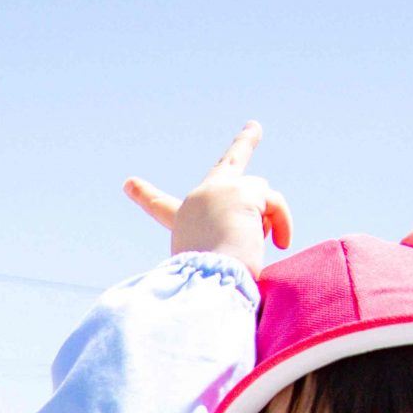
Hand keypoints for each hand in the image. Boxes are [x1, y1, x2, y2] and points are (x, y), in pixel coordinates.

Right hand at [124, 122, 291, 277]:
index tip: (129, 184)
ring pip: (262, 196)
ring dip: (272, 220)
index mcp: (183, 223)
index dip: (145, 197)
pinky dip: (282, 222)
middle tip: (253, 128)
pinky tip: (280, 242)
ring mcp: (220, 190)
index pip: (162, 209)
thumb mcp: (214, 266)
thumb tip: (267, 235)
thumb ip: (229, 246)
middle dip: (243, 145)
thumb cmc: (214, 285)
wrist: (213, 281)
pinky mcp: (243, 190)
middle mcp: (197, 201)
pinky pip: (274, 202)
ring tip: (266, 246)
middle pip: (226, 167)